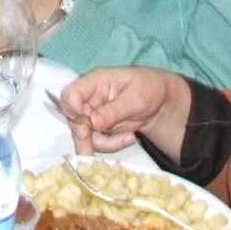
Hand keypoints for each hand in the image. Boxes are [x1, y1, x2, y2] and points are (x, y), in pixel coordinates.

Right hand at [60, 67, 188, 156]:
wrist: (159, 101)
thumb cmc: (148, 89)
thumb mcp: (136, 98)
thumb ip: (114, 110)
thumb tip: (93, 122)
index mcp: (94, 82)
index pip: (70, 94)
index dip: (72, 110)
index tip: (86, 126)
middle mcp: (88, 98)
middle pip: (73, 120)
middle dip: (86, 137)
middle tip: (99, 147)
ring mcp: (92, 114)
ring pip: (84, 136)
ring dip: (104, 144)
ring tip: (129, 138)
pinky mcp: (98, 128)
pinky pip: (96, 142)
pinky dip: (111, 145)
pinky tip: (129, 138)